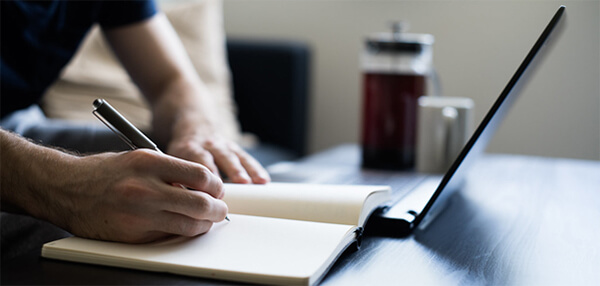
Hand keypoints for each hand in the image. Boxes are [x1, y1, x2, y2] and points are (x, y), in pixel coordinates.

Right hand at [23, 149, 226, 242]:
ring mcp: (138, 214)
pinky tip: (179, 226)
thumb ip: (171, 171)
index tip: (217, 189)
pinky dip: (179, 233)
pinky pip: (168, 237)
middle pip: (201, 203)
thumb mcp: (140, 159)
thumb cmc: (105, 173)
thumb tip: (203, 188)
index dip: (216, 185)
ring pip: (189, 225)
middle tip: (219, 209)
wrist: (65, 189)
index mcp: (149, 163)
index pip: (201, 175)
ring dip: (204, 224)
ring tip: (204, 220)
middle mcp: (144, 188)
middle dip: (217, 209)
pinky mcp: (133, 235)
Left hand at [167, 134, 270, 183]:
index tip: (212, 192)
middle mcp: (209, 145)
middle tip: (241, 182)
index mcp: (190, 148)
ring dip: (247, 170)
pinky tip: (264, 180)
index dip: (207, 175)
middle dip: (232, 170)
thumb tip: (179, 197)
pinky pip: (247, 158)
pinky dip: (256, 169)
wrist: (193, 127)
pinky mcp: (235, 149)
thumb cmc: (181, 152)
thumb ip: (175, 176)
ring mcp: (224, 146)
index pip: (199, 161)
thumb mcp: (172, 158)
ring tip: (258, 182)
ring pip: (237, 157)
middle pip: (222, 157)